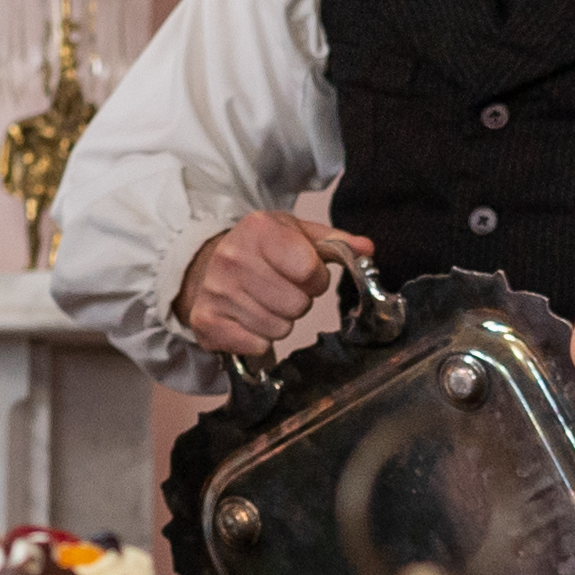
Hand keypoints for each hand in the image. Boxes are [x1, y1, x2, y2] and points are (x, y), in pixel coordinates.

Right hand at [176, 209, 370, 358]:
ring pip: (279, 328)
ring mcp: (216, 292)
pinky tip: (248, 319)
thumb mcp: (296, 234)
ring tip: (264, 302)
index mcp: (258, 230)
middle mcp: (232, 258)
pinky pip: (256, 345)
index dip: (316, 278)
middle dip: (297, 301)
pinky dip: (259, 339)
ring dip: (279, 320)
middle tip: (282, 289)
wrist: (207, 264)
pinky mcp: (207, 322)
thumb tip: (367, 249)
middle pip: (297, 304)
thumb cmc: (260, 250)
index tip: (304, 274)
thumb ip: (335, 242)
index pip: (310, 271)